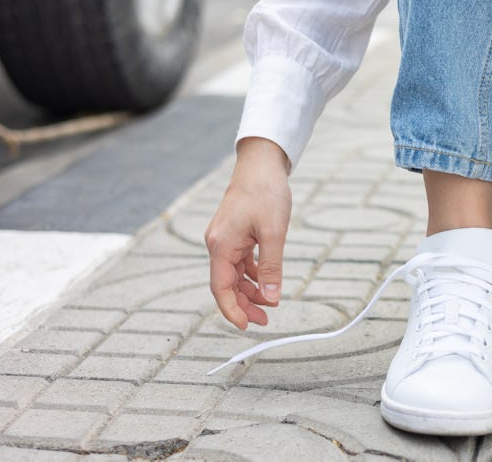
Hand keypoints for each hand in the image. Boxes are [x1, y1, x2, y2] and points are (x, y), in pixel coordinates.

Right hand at [205, 137, 291, 329]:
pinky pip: (240, 262)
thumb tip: (272, 297)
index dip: (232, 310)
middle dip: (243, 304)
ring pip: (234, 274)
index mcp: (221, 246)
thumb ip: (272, 267)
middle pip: (226, 284)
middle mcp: (218, 244)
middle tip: (265, 319)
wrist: (262, 164)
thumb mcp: (274, 232)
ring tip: (269, 304)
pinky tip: (266, 281)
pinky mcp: (235, 234)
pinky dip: (252, 274)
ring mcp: (225, 239)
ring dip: (249, 291)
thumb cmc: (266, 193)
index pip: (221, 288)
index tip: (246, 326)